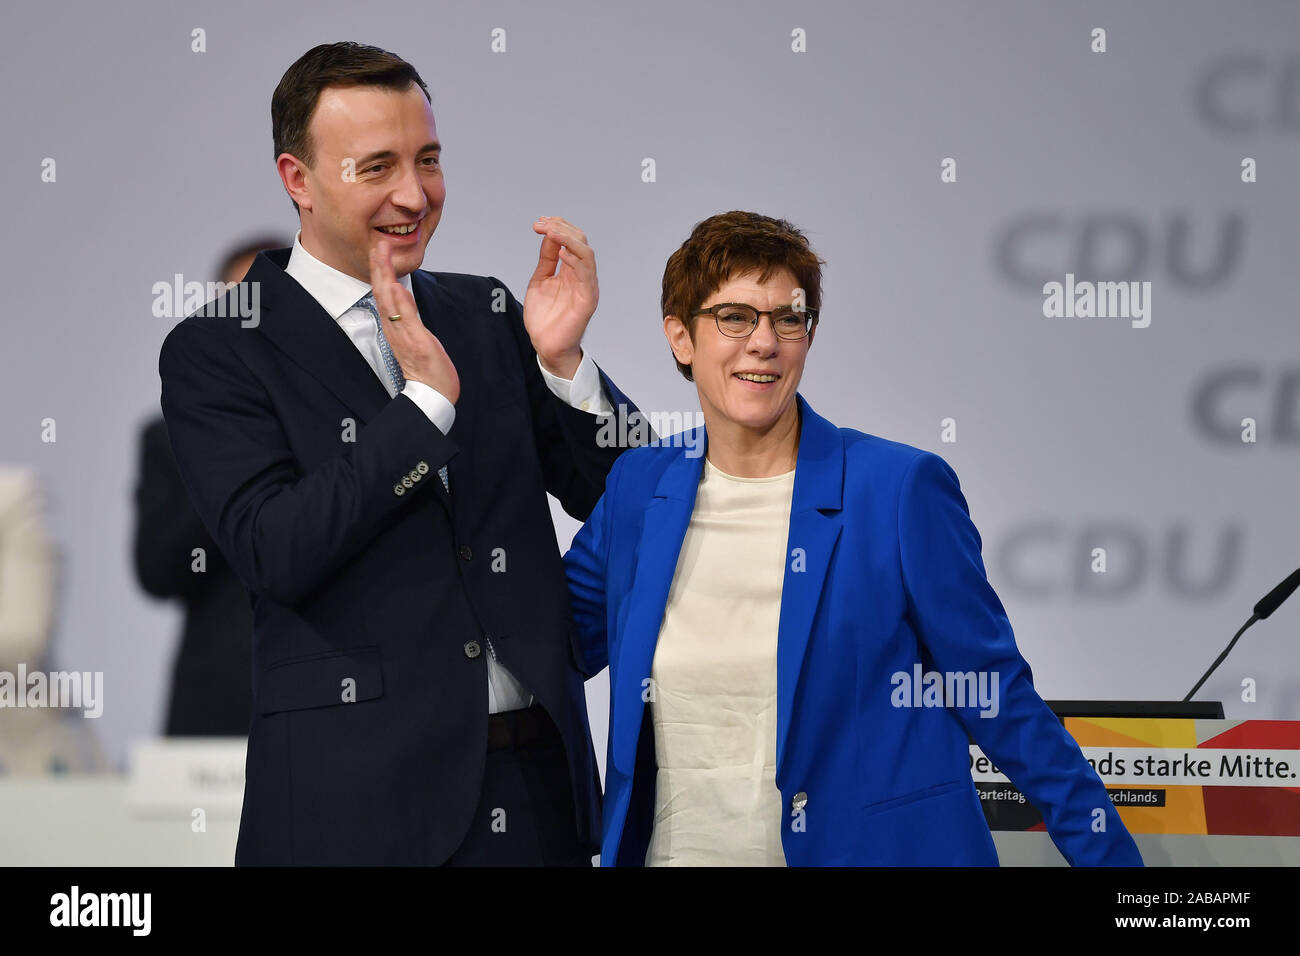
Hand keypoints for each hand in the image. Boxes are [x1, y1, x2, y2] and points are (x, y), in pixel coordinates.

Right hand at [368, 243, 459, 404]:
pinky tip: (395, 286)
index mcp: (395, 327)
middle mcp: (395, 330)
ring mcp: (404, 336)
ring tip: (381, 254)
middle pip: (382, 293)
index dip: (380, 271)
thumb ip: (408, 316)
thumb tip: (402, 294)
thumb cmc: (427, 369)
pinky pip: (405, 320)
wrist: (433, 396)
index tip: (378, 250)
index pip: (384, 294)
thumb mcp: (417, 336)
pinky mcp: (417, 344)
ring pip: (390, 302)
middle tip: (377, 243)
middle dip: (379, 266)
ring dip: (386, 276)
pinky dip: (400, 302)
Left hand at [524, 216, 597, 378]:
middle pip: (581, 242)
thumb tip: (548, 234)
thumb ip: (546, 259)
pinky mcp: (587, 300)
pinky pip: (586, 276)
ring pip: (586, 254)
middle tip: (541, 224)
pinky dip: (574, 261)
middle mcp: (582, 276)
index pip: (572, 240)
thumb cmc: (544, 317)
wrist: (545, 345)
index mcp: (571, 270)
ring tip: (551, 232)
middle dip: (561, 228)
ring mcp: (586, 287)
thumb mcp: (540, 280)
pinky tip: (560, 253)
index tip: (538, 223)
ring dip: (568, 240)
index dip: (557, 227)